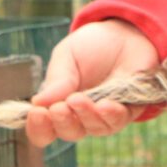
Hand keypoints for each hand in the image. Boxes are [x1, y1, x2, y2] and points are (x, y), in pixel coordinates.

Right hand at [26, 19, 159, 146]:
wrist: (125, 34)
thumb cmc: (92, 47)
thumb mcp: (67, 56)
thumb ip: (57, 79)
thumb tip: (38, 102)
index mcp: (58, 105)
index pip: (45, 129)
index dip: (39, 127)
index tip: (37, 113)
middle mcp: (81, 116)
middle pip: (69, 132)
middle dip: (62, 122)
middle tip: (59, 108)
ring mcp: (105, 115)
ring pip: (94, 129)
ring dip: (86, 117)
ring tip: (78, 100)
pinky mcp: (128, 110)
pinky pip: (119, 120)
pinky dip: (110, 115)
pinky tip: (104, 105)